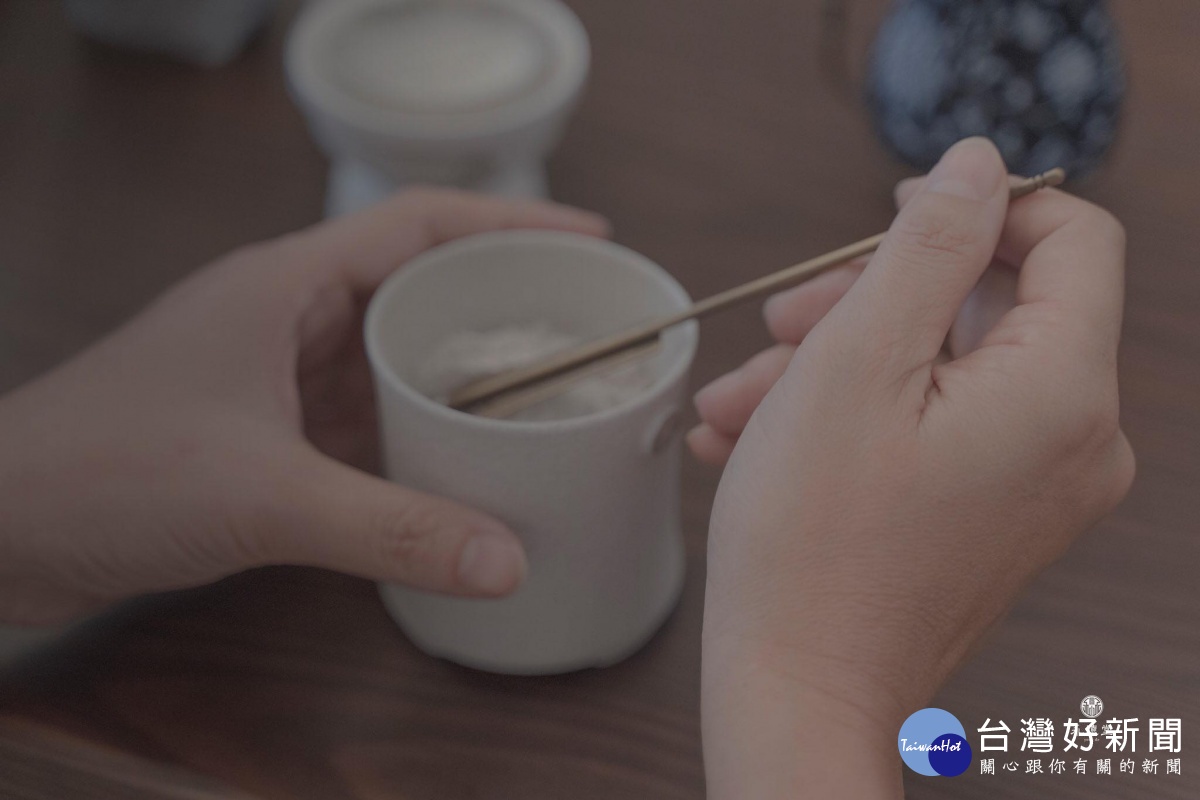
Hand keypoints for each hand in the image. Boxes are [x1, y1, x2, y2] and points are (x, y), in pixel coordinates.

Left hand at [0, 188, 608, 623]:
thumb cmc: (108, 475)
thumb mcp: (265, 494)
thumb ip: (390, 528)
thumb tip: (510, 562)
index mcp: (288, 284)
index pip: (419, 223)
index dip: (511, 221)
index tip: (591, 239)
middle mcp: (287, 316)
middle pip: (416, 284)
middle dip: (502, 299)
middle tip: (586, 327)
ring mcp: (273, 373)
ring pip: (391, 354)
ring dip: (460, 371)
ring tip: (545, 393)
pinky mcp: (262, 430)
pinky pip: (362, 414)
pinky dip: (416, 430)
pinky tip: (463, 462)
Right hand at [692, 138, 1134, 796]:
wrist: (797, 689)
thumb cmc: (812, 539)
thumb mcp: (854, 361)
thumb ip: (928, 248)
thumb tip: (978, 167)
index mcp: (1062, 391)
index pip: (1071, 239)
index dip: (981, 210)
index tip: (888, 219)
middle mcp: (1077, 440)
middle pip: (986, 307)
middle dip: (867, 303)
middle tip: (778, 328)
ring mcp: (1040, 485)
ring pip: (943, 369)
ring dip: (834, 366)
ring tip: (738, 404)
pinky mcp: (998, 515)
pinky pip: (937, 428)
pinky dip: (853, 417)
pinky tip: (759, 436)